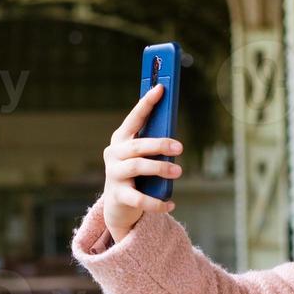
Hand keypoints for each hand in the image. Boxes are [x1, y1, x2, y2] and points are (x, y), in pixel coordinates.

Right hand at [101, 82, 180, 242]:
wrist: (118, 205)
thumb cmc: (136, 175)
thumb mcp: (143, 157)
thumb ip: (153, 145)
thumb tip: (175, 137)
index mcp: (121, 139)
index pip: (134, 118)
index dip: (146, 103)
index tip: (160, 88)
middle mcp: (114, 154)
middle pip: (137, 146)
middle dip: (159, 144)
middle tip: (180, 148)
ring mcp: (114, 175)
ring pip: (137, 167)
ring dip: (159, 168)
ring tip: (178, 172)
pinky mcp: (119, 196)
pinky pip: (139, 199)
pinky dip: (157, 202)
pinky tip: (170, 202)